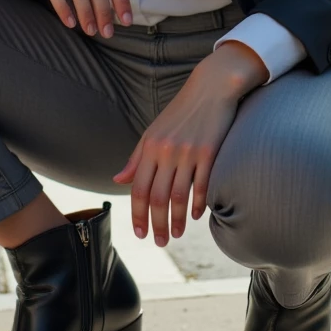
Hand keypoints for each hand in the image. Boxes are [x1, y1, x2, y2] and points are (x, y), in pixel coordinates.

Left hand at [112, 41, 267, 245]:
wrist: (211, 87)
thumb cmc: (181, 111)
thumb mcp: (153, 131)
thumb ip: (137, 158)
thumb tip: (119, 181)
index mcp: (150, 147)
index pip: (139, 189)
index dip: (137, 215)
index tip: (140, 234)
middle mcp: (166, 150)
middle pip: (157, 197)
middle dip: (157, 224)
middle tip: (160, 242)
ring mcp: (188, 152)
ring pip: (179, 196)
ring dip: (177, 220)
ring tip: (177, 234)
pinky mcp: (210, 152)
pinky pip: (202, 185)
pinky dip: (198, 204)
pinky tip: (196, 215)